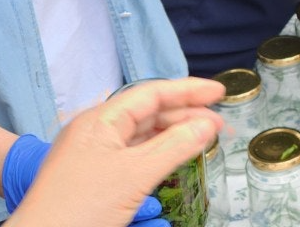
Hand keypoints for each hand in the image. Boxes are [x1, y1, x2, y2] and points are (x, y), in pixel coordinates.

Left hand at [6, 78, 224, 226]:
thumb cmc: (78, 208)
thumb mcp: (134, 176)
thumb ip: (174, 147)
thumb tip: (207, 126)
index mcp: (100, 120)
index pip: (151, 93)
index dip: (187, 90)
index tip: (219, 92)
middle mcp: (95, 130)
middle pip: (147, 112)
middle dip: (185, 114)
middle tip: (220, 124)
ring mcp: (93, 154)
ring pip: (141, 135)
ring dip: (173, 135)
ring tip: (204, 139)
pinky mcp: (93, 176)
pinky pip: (132, 155)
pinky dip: (158, 154)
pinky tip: (174, 158)